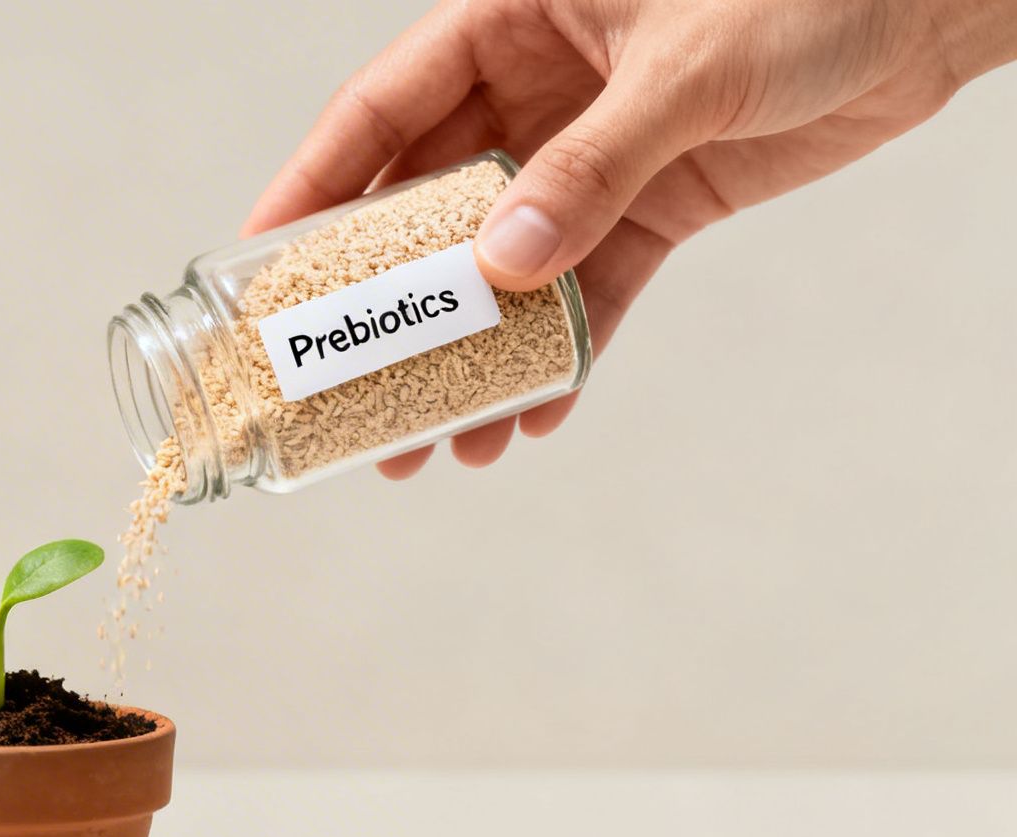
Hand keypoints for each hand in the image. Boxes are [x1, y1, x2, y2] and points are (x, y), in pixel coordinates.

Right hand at [245, 0, 1016, 479]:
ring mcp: (590, 152)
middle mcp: (536, 89)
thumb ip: (594, 166)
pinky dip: (561, 352)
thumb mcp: (690, 69)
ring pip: (501, 265)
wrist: (936, 2)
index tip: (255, 262)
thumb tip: (504, 266)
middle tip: (342, 388)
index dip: (312, 187)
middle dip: (386, 306)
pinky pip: (589, 290)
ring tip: (431, 438)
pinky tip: (531, 414)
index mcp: (511, 20)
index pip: (381, 110)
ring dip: (466, 351)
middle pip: (427, 208)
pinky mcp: (654, 202)